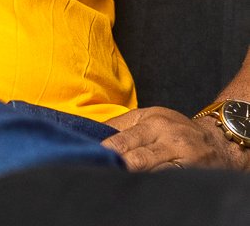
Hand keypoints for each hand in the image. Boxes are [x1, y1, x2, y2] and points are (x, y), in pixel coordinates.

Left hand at [102, 105, 248, 170]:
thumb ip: (122, 125)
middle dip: (117, 164)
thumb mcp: (150, 117)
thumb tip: (90, 131)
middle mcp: (166, 134)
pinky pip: (167, 179)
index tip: (88, 156)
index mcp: (151, 119)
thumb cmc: (174, 129)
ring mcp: (180, 154)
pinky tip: (140, 187)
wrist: (216, 141)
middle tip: (99, 171)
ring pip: (150, 169)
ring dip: (132, 176)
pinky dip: (152, 184)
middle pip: (135, 155)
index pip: (122, 136)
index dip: (104, 149)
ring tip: (115, 180)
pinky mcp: (190, 171)